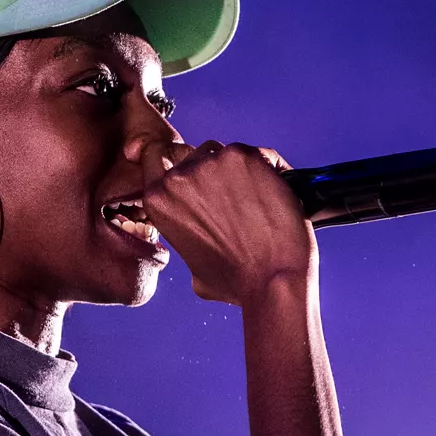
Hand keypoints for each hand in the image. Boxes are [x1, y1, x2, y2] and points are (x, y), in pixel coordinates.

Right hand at [142, 141, 312, 304]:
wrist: (273, 280)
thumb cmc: (238, 282)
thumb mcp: (193, 265)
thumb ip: (188, 237)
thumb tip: (201, 235)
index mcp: (157, 201)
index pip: (156, 157)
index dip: (175, 156)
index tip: (195, 167)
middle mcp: (177, 179)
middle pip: (197, 155)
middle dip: (217, 171)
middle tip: (241, 198)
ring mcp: (210, 164)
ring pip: (227, 153)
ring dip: (244, 171)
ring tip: (262, 202)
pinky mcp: (243, 157)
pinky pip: (260, 154)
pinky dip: (273, 169)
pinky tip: (280, 192)